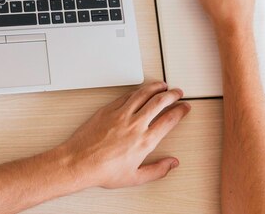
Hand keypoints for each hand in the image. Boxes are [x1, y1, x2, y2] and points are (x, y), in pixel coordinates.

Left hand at [57, 82, 189, 188]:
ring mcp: (121, 115)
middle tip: (178, 92)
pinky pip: (126, 96)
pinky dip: (137, 91)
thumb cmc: (103, 171)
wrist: (79, 162)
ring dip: (156, 87)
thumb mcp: (135, 178)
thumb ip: (157, 170)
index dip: (180, 111)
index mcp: (145, 141)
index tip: (184, 107)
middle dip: (172, 94)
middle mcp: (135, 125)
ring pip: (143, 94)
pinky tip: (141, 91)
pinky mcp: (108, 110)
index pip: (169, 120)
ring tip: (163, 86)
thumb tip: (172, 163)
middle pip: (159, 102)